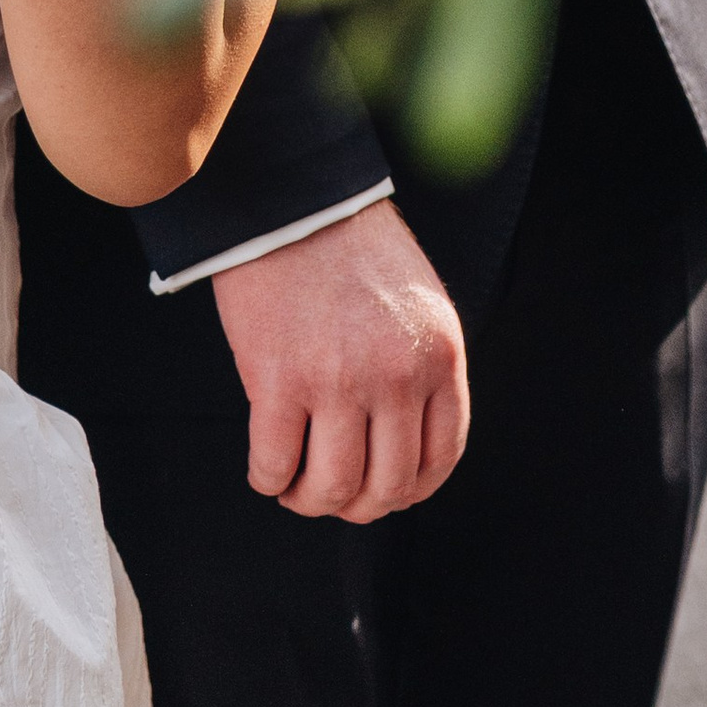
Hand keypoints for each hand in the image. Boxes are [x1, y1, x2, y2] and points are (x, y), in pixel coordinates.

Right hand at [211, 199, 468, 520]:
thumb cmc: (351, 248)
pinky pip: (275, 465)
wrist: (293, 201)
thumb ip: (421, 368)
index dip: (408, 491)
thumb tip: (403, 444)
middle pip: (386, 487)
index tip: (381, 491)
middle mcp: (397, 376)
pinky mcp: (279, 380)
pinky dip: (269, 480)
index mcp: (440, 357)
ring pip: (331, 488)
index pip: (439, 459)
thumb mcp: (418, 305)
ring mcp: (339, 382)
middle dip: (356, 505)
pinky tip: (266, 468)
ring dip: (309, 500)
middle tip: (329, 491)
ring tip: (294, 486)